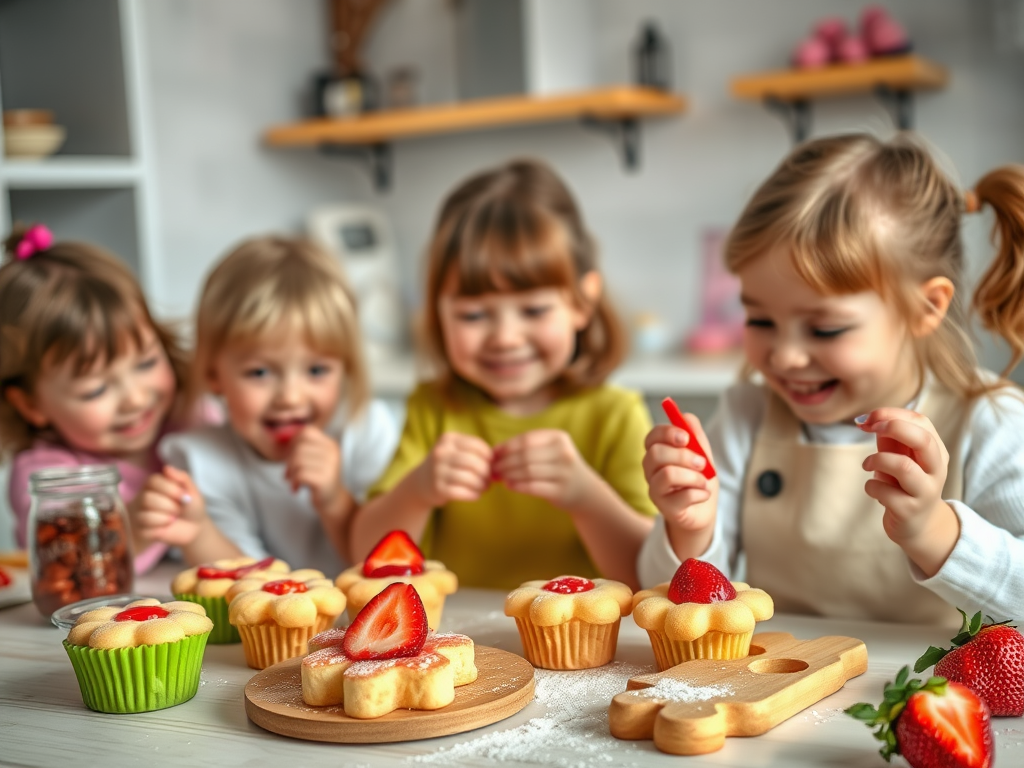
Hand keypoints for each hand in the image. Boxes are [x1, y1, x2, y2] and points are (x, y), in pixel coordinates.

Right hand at [128, 465, 205, 547]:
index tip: (183, 495)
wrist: (195, 527)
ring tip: (173, 518)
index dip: (169, 489)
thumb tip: (166, 468)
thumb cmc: (191, 506)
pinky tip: (166, 527)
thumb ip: (181, 477)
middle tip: (179, 510)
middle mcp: (144, 497)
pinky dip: (161, 528)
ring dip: (166, 518)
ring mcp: (140, 514)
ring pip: (145, 515)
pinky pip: (146, 529)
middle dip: (169, 505)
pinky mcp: (140, 530)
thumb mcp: (191, 490)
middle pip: (147, 498)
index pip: (153, 481)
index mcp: (155, 485)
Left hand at [283, 425, 347, 513]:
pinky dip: (294, 482)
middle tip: (289, 473)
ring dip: (290, 473)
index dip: (294, 442)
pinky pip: (300, 475)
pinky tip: (296, 488)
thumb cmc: (319, 478)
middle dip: (289, 461)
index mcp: (330, 444)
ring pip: (298, 461)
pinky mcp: (324, 480)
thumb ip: (301, 447)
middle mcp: (332, 452)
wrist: (333, 500)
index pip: (307, 432)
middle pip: (299, 448)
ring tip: (293, 480)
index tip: (291, 456)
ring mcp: (330, 466)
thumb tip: (279, 437)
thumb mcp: (314, 459)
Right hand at [413, 432, 492, 506]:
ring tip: (485, 487)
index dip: (489, 456)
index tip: (492, 463)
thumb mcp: (455, 451)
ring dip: (482, 485)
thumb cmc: (447, 465)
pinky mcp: (438, 488)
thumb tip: (497, 462)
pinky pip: (463, 492)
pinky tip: (476, 494)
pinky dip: (474, 495)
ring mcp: (438, 471)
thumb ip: (473, 452)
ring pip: (470, 478)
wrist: (421, 482)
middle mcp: (441, 453)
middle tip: (490, 478)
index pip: (476, 445)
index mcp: (448, 439)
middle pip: (474, 462)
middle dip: (487, 472)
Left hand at [491, 429, 595, 509]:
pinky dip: (517, 486)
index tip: (492, 455)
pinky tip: (509, 486)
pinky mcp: (561, 491)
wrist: (585, 491)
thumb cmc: (558, 467)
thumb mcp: (549, 451)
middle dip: (504, 463)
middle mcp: (564, 453)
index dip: (506, 447)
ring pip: (527, 471)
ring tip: (499, 477)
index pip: (525, 440)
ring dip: (508, 475)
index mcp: (559, 438)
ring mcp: (564, 473)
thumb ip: (524, 448)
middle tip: (492, 469)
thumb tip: (494, 451)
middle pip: (525, 456)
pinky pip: (533, 487)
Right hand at [642, 415, 716, 535]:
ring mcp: (655, 489)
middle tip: (702, 463)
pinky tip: (703, 495)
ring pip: (667, 474)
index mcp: (658, 452)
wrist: (703, 510)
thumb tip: (686, 417)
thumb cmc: (698, 478)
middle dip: (684, 456)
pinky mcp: (665, 508)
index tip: (686, 438)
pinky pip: (681, 496)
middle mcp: (651, 470)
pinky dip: (700, 494)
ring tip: (703, 482)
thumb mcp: (701, 452)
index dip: (667, 433)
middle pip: (656, 454)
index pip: (652, 436)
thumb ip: (694, 433)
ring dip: (693, 477)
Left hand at [859, 407, 953, 547]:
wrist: (918, 525)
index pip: (921, 421)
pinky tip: (873, 489)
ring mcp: (925, 491)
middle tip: (872, 430)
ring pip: (903, 467)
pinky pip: (885, 492)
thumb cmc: (904, 482)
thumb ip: (887, 437)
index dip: (892, 414)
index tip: (869, 419)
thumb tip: (864, 419)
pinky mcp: (910, 511)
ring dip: (877, 460)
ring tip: (867, 464)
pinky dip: (871, 486)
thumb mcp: (899, 455)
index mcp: (936, 450)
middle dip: (894, 427)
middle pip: (923, 440)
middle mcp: (936, 470)